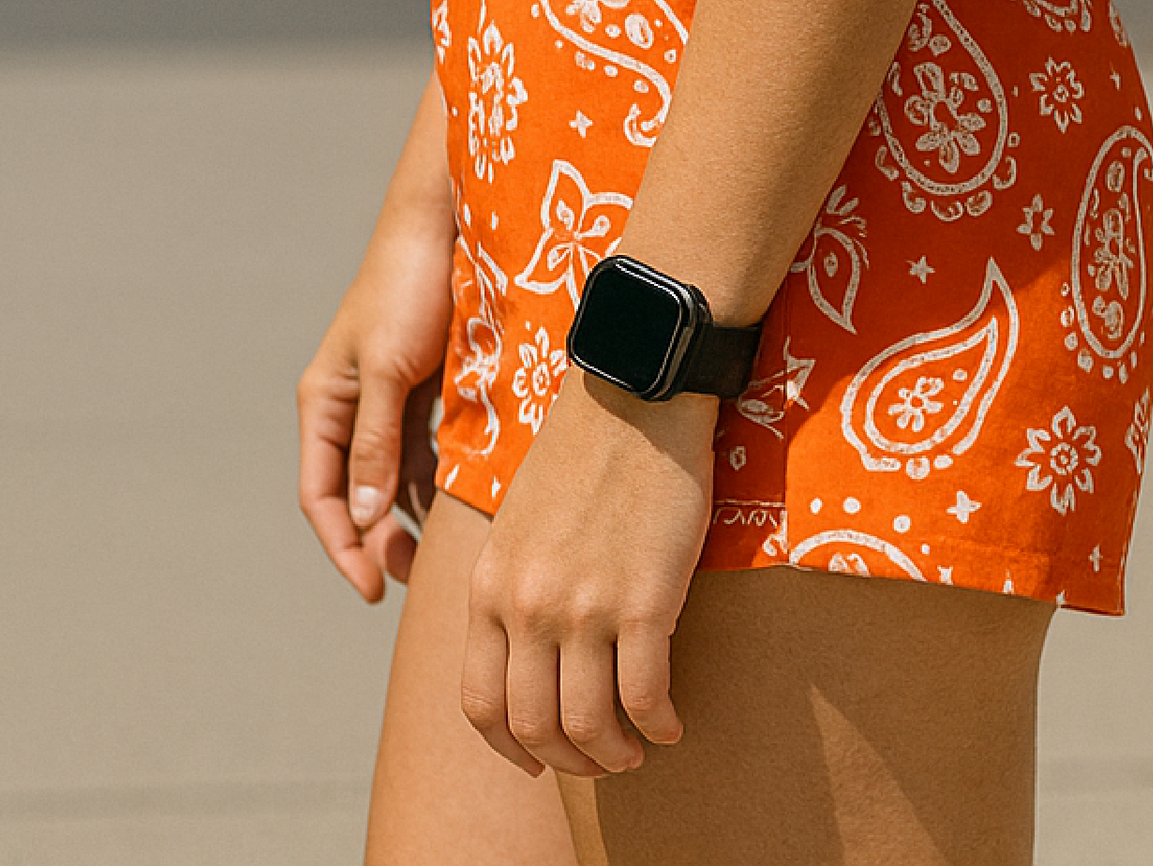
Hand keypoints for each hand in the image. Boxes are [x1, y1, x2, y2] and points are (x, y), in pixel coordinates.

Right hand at [298, 185, 454, 601]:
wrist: (447, 224)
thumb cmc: (408, 288)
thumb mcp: (388, 369)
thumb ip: (376, 443)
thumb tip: (365, 518)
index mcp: (325, 403)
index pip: (321, 496)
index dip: (343, 547)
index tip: (372, 589)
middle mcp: (350, 406)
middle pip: (355, 495)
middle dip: (376, 542)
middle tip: (409, 583)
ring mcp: (386, 397)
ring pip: (390, 477)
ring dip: (407, 517)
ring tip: (436, 556)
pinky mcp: (422, 387)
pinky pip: (422, 450)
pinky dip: (433, 481)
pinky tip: (456, 505)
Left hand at [461, 368, 717, 778]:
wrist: (636, 392)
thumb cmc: (582, 450)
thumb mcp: (517, 523)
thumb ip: (511, 587)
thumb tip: (522, 656)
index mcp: (489, 586)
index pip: (481, 705)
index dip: (511, 748)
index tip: (540, 757)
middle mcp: (526, 606)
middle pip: (533, 728)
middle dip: (568, 760)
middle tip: (600, 759)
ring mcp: (583, 607)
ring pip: (588, 726)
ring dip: (614, 753)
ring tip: (637, 746)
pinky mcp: (644, 601)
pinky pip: (645, 697)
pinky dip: (659, 722)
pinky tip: (671, 720)